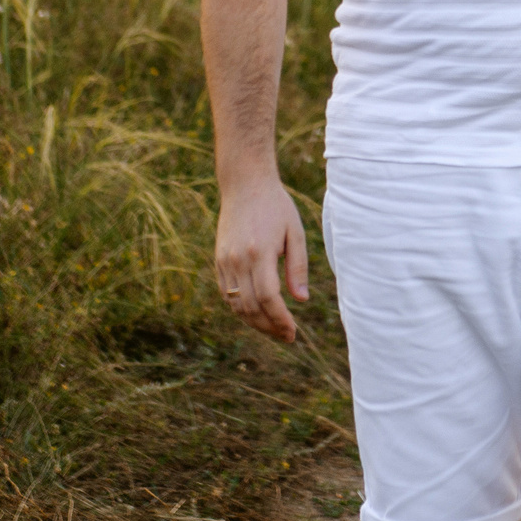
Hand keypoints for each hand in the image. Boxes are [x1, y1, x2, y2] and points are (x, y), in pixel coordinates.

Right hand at [213, 176, 309, 342]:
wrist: (244, 184)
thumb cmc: (276, 205)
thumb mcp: (294, 232)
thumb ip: (298, 266)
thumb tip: (302, 300)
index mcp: (259, 252)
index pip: (269, 298)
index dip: (280, 320)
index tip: (292, 332)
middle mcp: (238, 259)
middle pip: (251, 307)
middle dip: (269, 327)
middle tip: (287, 336)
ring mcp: (225, 261)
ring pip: (236, 305)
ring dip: (254, 322)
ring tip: (274, 328)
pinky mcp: (219, 260)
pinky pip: (227, 294)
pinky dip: (241, 309)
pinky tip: (257, 313)